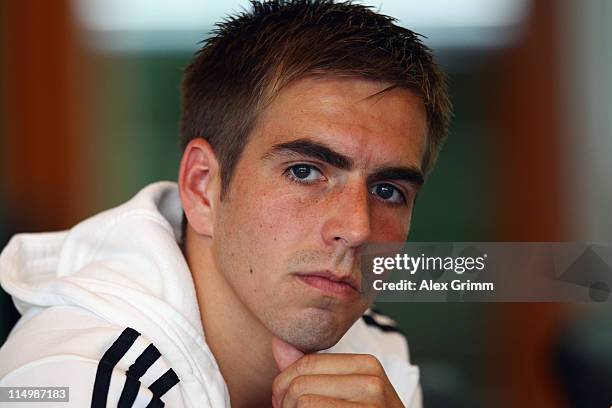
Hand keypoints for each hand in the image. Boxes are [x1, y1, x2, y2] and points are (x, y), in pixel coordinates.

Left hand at [271, 336, 404, 407]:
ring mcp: (370, 406)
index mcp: (367, 365)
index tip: (281, 400)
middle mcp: (372, 383)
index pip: (307, 362)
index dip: (283, 382)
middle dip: (284, 402)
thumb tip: (279, 343)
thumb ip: (312, 369)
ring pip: (302, 402)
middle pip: (301, 383)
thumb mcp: (345, 390)